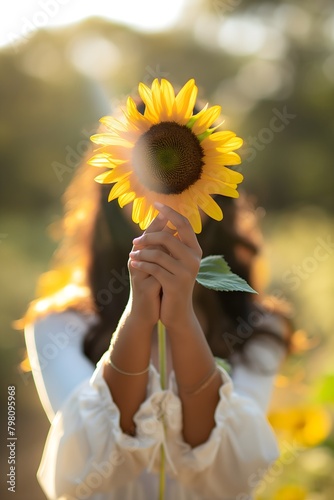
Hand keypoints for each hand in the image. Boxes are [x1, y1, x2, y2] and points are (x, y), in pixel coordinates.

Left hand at [130, 203, 202, 330]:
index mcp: (195, 250)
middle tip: (135, 241)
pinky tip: (133, 262)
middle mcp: (194, 259)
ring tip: (132, 254)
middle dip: (148, 236)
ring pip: (158, 253)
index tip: (156, 203)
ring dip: (141, 252)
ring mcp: (186, 272)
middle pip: (169, 236)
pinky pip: (154, 268)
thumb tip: (162, 218)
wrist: (176, 311)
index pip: (184, 224)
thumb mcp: (175, 262)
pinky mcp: (175, 284)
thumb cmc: (172, 282)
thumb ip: (172, 243)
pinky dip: (141, 264)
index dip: (170, 212)